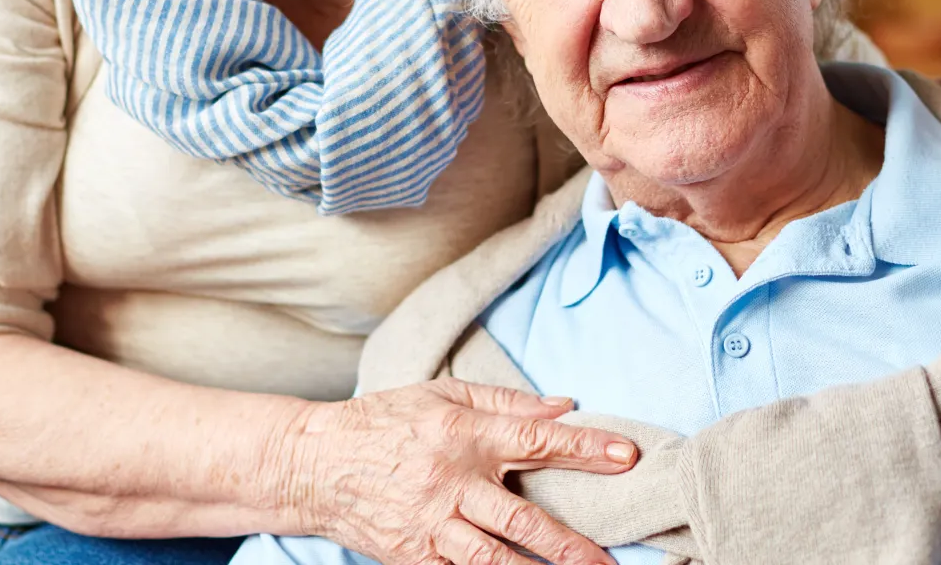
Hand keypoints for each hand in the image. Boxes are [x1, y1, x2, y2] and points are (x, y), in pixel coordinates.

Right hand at [289, 379, 635, 564]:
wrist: (313, 464)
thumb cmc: (385, 421)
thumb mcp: (442, 393)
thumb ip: (506, 401)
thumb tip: (565, 405)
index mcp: (462, 432)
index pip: (535, 439)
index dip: (585, 449)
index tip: (627, 456)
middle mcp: (450, 481)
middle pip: (522, 518)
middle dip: (570, 544)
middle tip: (608, 562)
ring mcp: (430, 524)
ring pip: (493, 560)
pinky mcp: (413, 556)